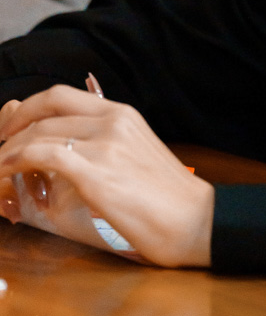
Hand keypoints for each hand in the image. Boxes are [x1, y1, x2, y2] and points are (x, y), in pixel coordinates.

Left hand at [0, 86, 213, 266]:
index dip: (26, 108)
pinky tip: (2, 176)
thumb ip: (104, 147)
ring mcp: (105, 143)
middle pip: (44, 109)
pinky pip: (41, 156)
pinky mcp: (97, 172)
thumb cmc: (169, 199)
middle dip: (10, 127)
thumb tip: (67, 154)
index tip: (10, 127)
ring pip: (37, 133)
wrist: (197, 219)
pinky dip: (12, 163)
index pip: (60, 95)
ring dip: (5, 151)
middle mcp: (113, 120)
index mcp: (123, 113)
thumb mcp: (136, 156)